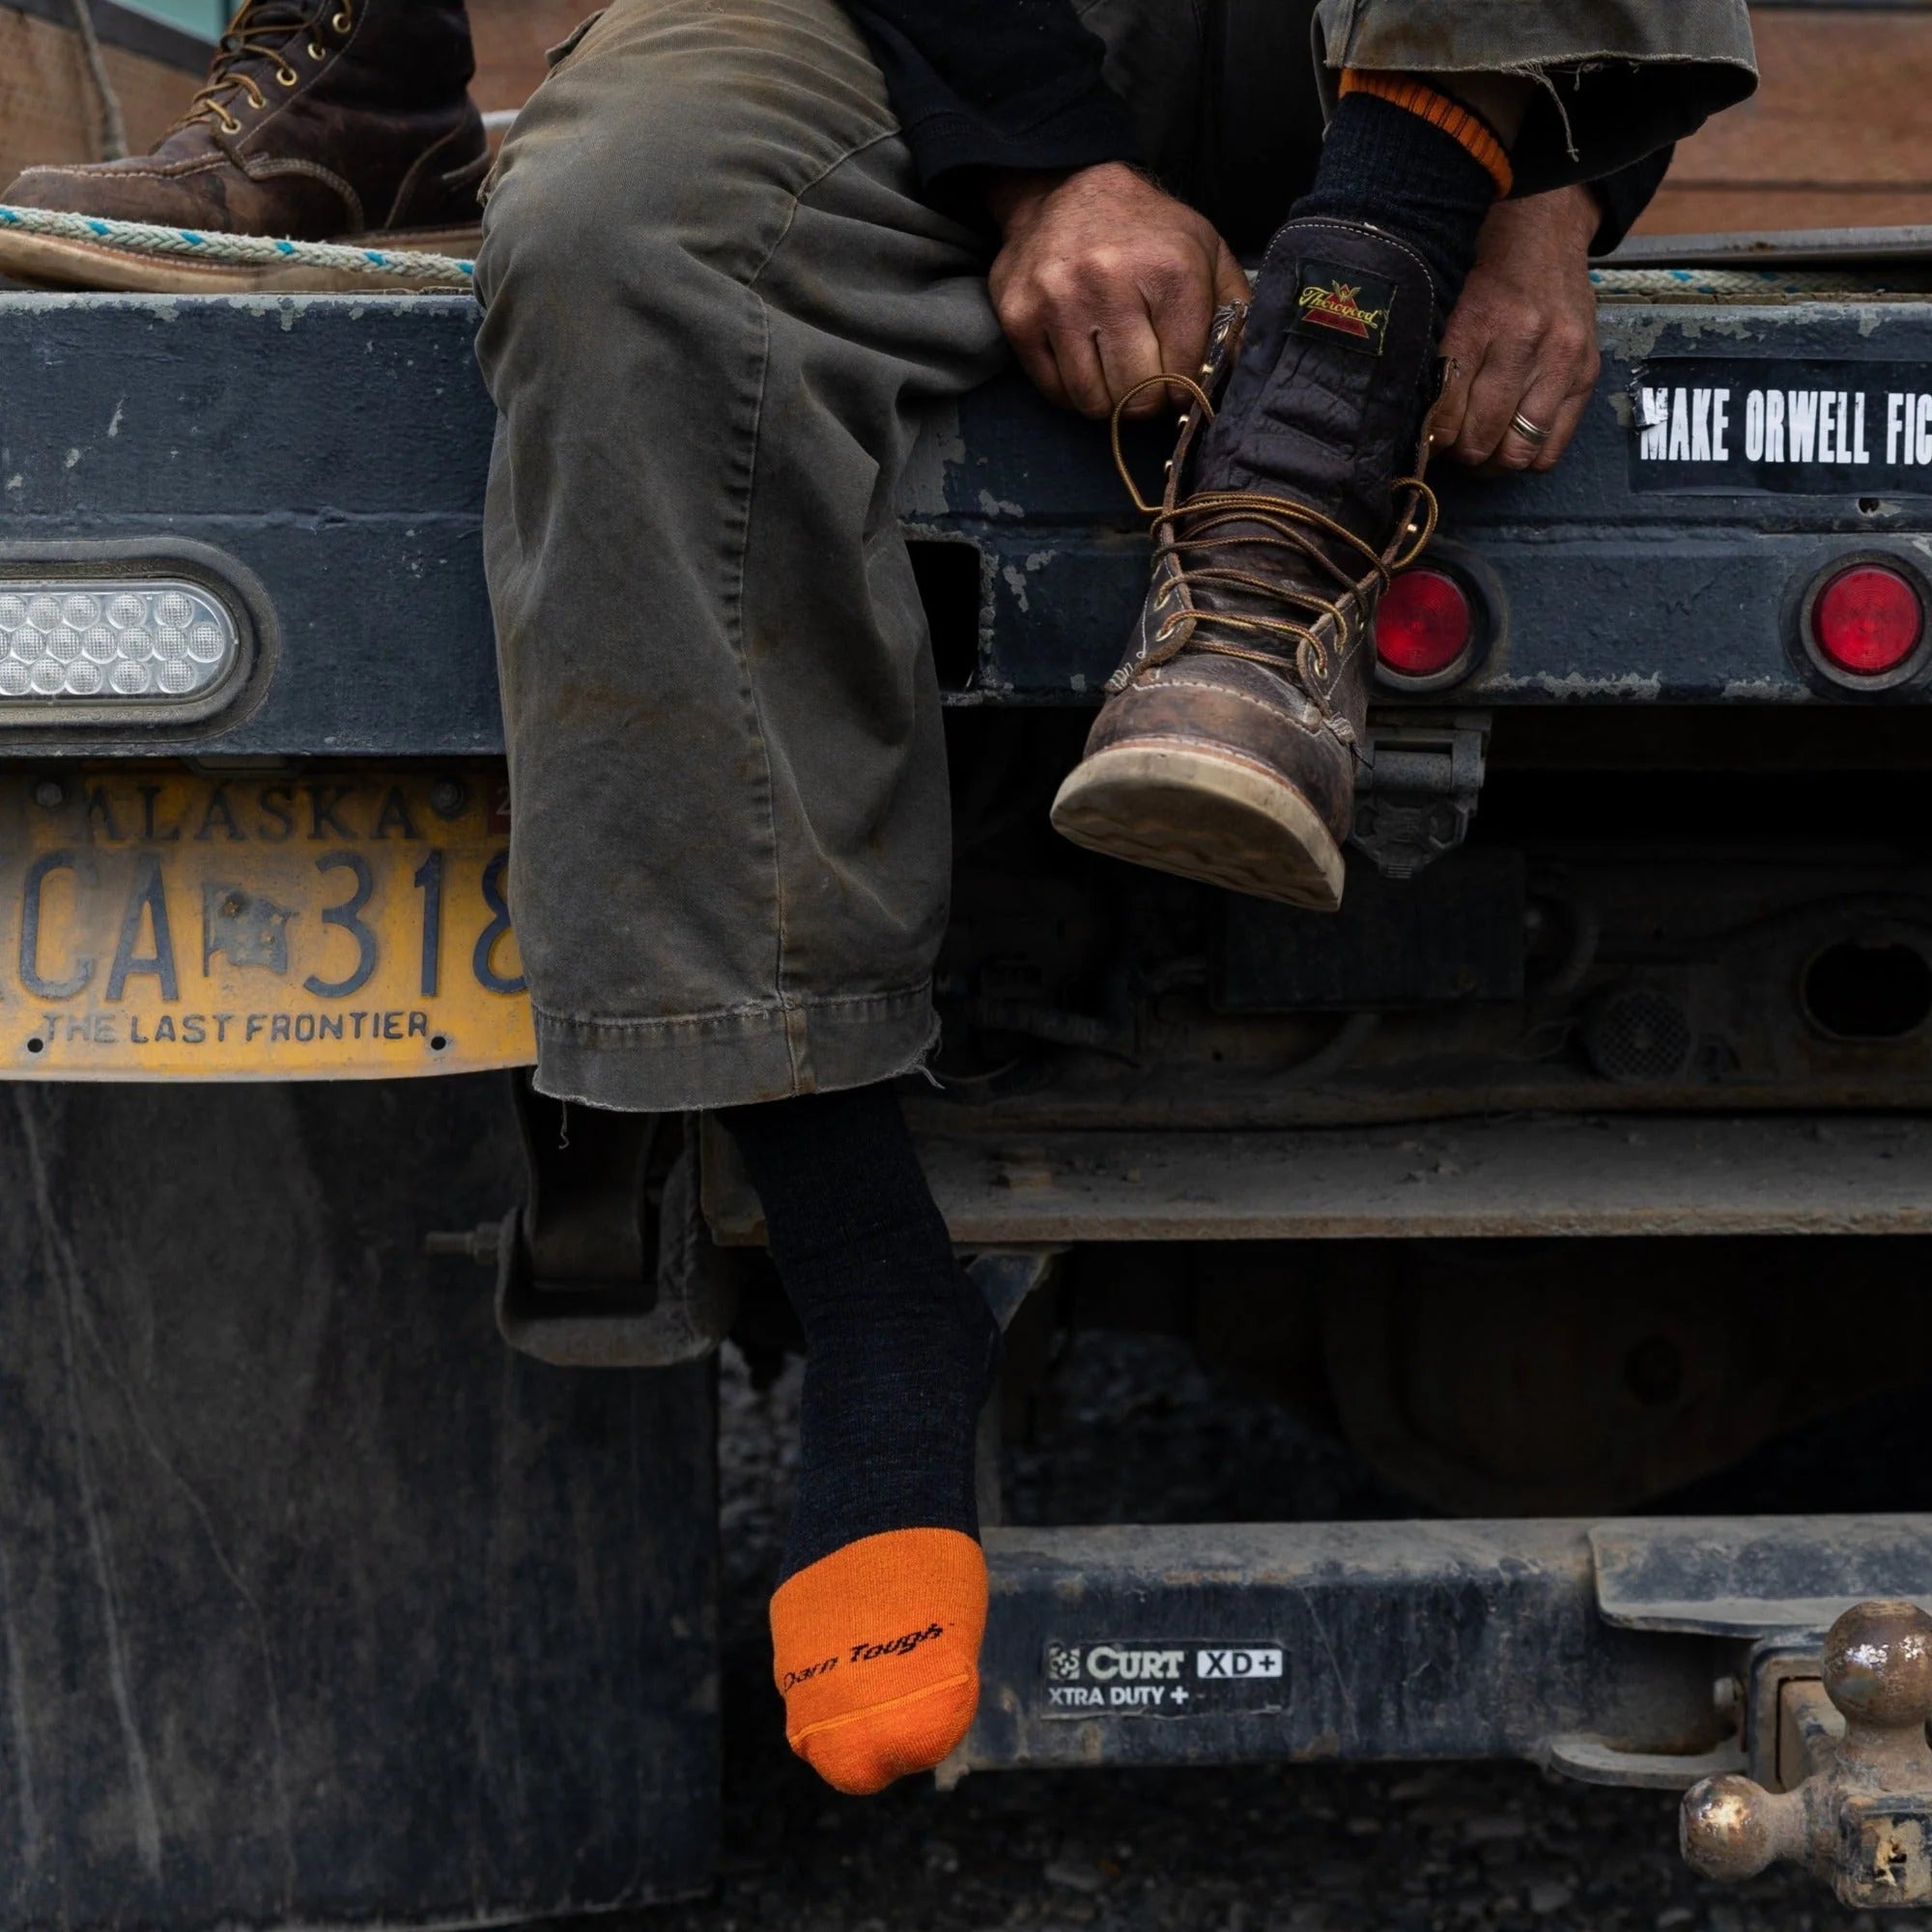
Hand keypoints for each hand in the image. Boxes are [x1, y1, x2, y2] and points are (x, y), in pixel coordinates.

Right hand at [986, 162, 1249, 420]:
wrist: (1065, 189)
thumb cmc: (1145, 232)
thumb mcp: (1205, 251)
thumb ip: (1235, 310)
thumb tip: (1240, 371)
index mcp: (1168, 269)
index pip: (1181, 373)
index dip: (1183, 387)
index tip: (1177, 376)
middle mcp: (1109, 282)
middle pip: (1136, 396)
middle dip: (1147, 399)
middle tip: (1146, 380)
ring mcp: (1057, 301)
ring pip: (1093, 402)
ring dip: (1109, 400)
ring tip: (1115, 371)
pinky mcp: (1020, 317)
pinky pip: (1055, 391)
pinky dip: (1073, 390)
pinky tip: (1085, 361)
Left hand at [1431, 184, 1601, 473]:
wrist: (1548, 233)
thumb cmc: (1492, 275)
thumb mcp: (1455, 308)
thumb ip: (1444, 366)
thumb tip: (1429, 431)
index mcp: (1480, 324)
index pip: (1447, 410)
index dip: (1434, 439)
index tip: (1430, 441)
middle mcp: (1525, 343)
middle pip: (1483, 437)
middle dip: (1463, 454)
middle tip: (1455, 449)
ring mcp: (1562, 360)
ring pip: (1520, 450)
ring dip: (1496, 462)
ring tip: (1484, 452)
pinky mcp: (1587, 372)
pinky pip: (1555, 445)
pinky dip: (1530, 456)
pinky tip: (1515, 442)